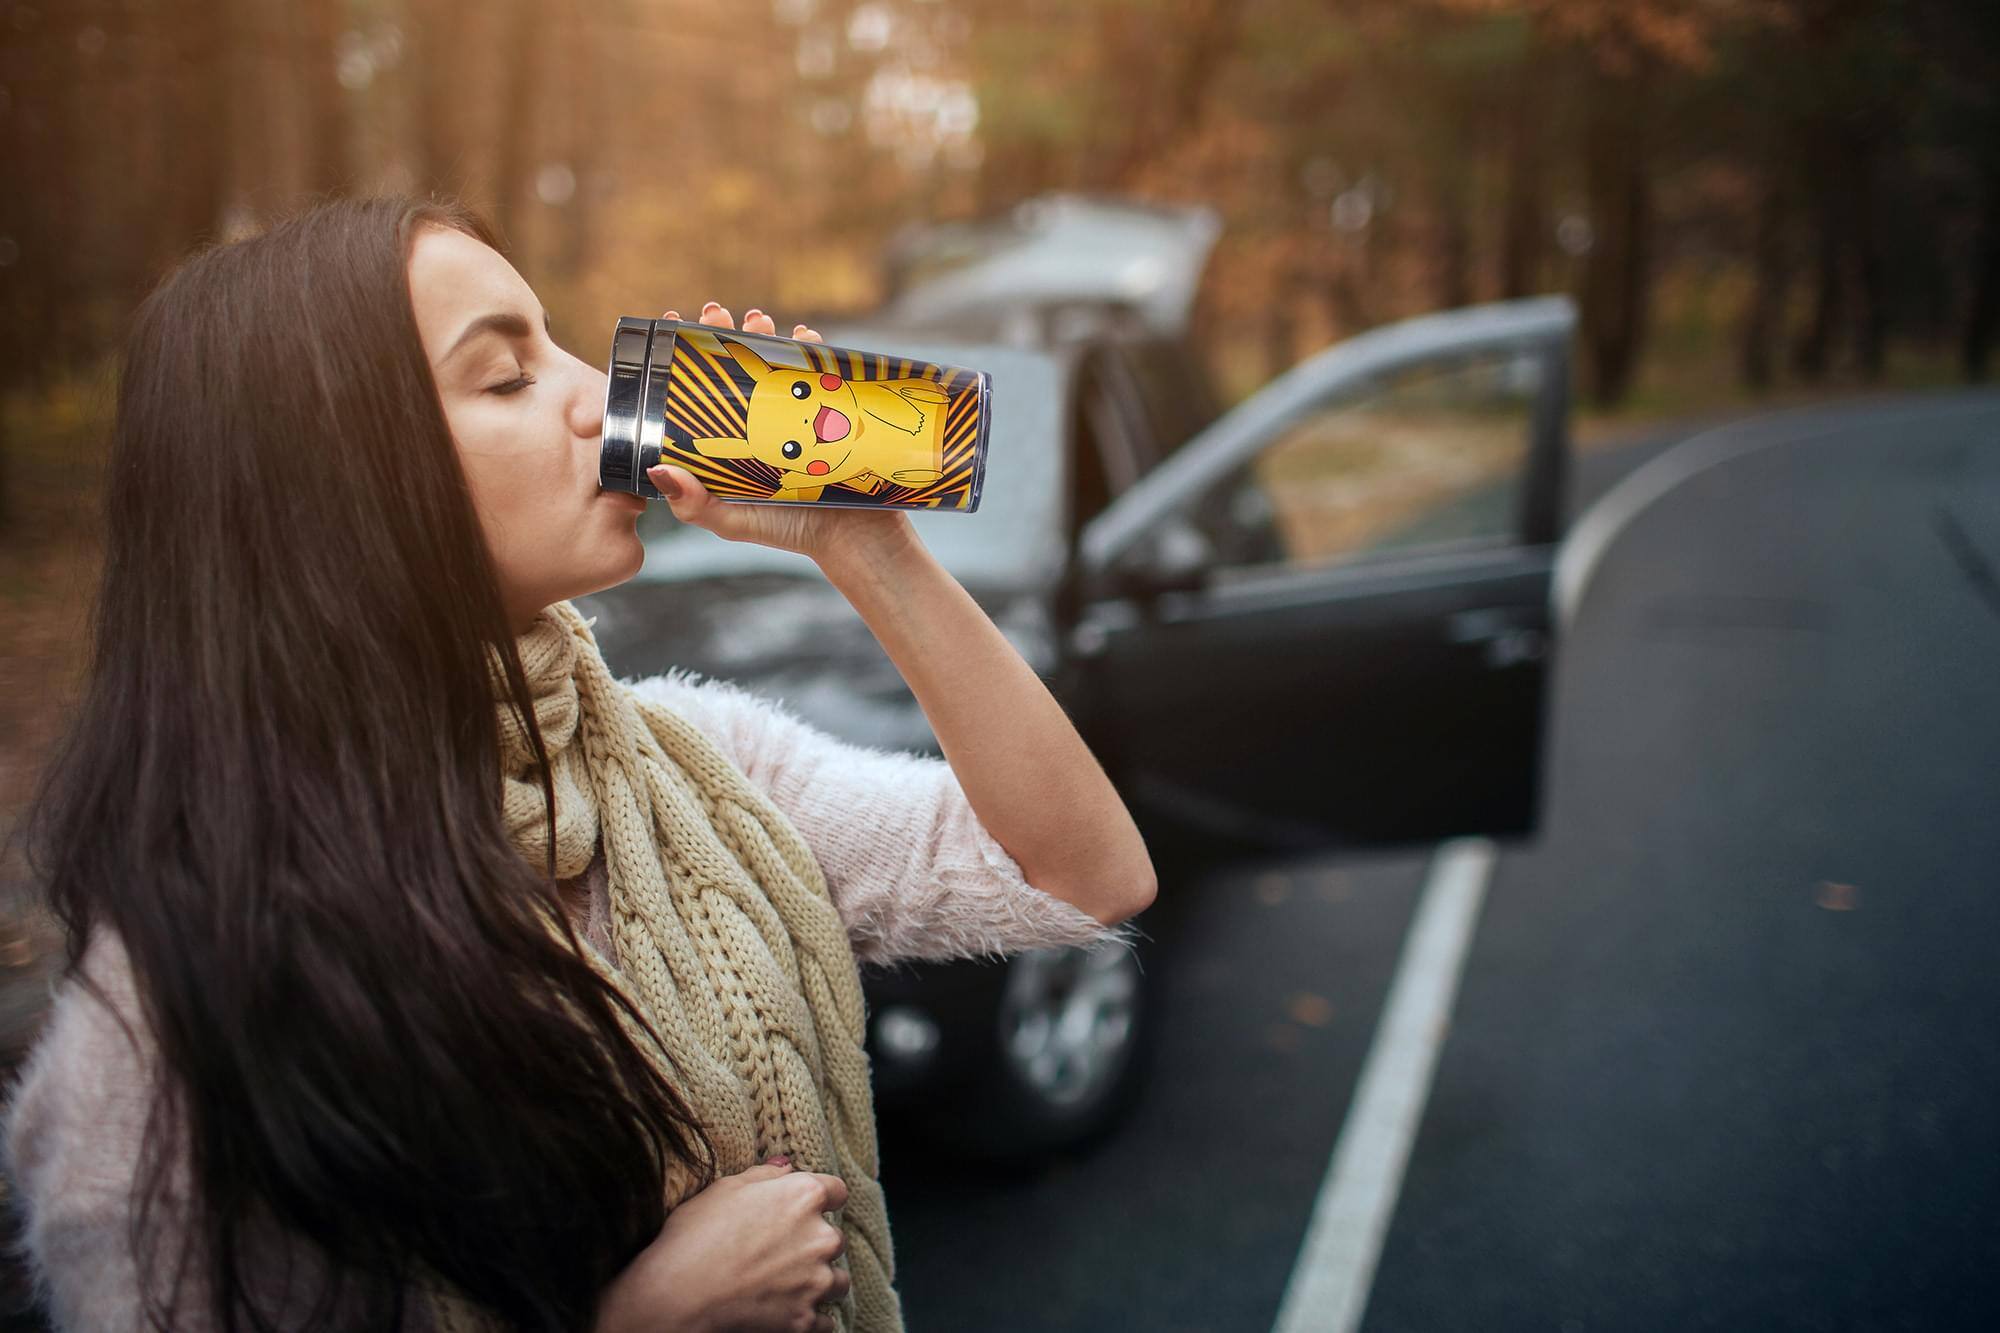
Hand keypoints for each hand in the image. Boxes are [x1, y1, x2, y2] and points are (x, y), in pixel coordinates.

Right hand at [594, 1159, 851, 1332]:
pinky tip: (788, 1312)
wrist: (678, 1295)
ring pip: (837, 1281)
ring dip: (819, 1281)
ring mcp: (816, 1281)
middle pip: (835, 1239)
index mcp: (804, 1197)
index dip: (823, 1199)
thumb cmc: (695, 1236)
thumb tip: (786, 1165)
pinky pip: (826, 1322)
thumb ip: (764, 1175)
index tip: (808, 1209)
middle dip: (815, 1244)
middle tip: (782, 1253)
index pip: (837, 1191)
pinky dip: (812, 1318)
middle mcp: (820, 1237)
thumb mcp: (724, 1189)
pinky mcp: (805, 1319)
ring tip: (787, 1285)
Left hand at [647, 302, 915, 567]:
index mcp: (733, 438)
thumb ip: (694, 506)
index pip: (703, 388)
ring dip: (765, 333)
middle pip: (738, 366)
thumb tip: (658, 472)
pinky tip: (802, 336)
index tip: (673, 323)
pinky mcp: (833, 410)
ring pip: (776, 361)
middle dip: (725, 333)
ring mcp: (799, 412)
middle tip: (716, 314)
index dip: (686, 355)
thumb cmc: (788, 531)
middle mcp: (762, 419)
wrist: (854, 538)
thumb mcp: (731, 522)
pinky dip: (811, 347)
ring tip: (756, 321)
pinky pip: (821, 369)